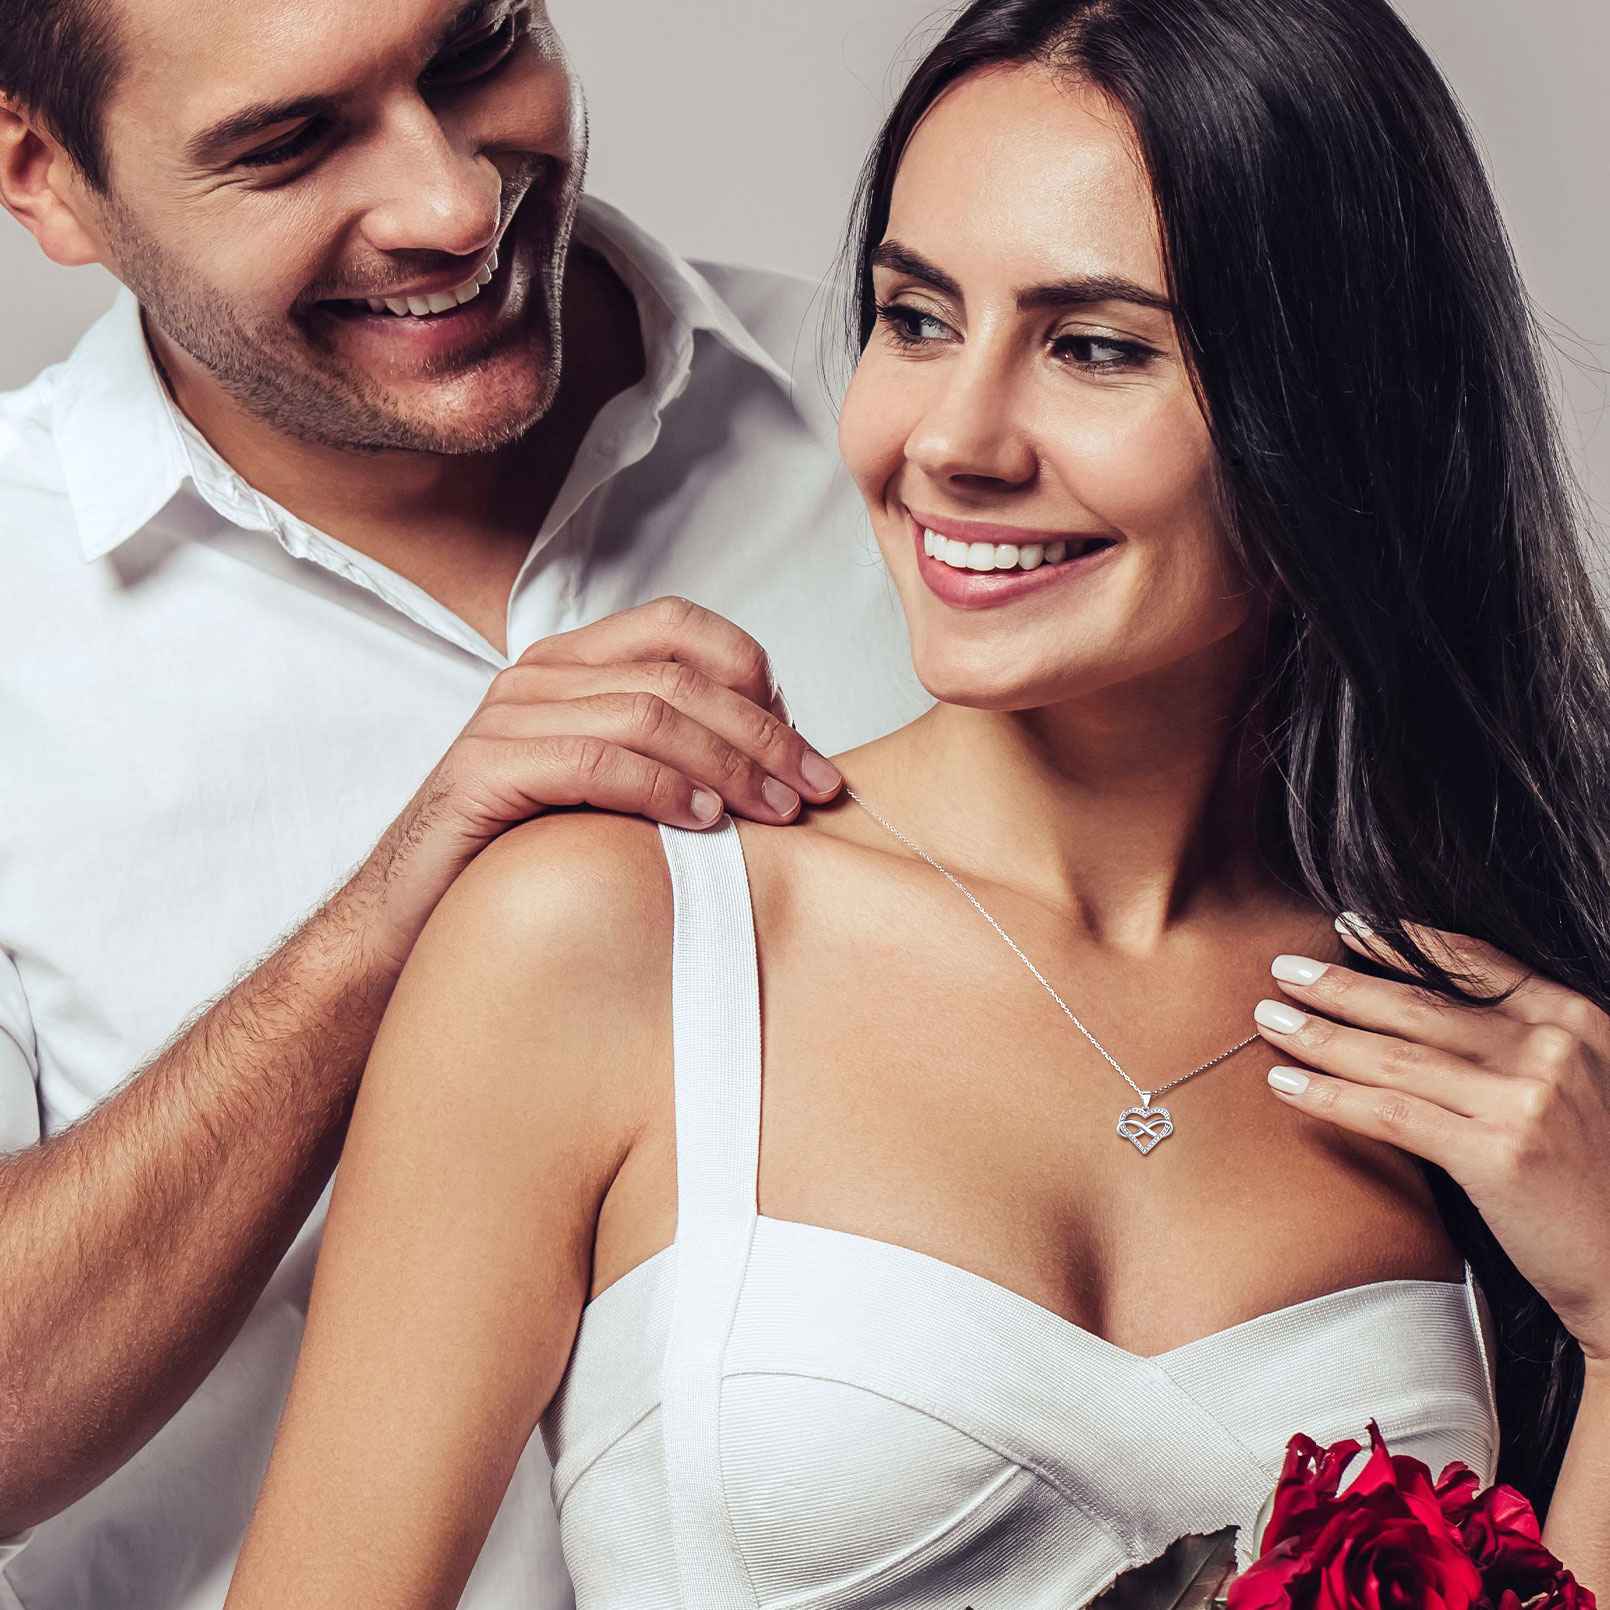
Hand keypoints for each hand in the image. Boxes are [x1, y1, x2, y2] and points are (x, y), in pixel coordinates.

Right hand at [349, 596, 841, 968]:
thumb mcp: (616, 791)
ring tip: (774, 813)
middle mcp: (538, 675)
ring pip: (646, 714)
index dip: (753, 670)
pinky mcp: (484, 768)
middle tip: (815, 789)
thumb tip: (779, 754)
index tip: (803, 742)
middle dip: (762, 733)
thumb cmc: (528, 857)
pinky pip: (595, 762)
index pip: (679, 625)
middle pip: (677, 676)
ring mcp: (507, 716)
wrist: (415, 918)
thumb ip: (675, 755)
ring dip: (727, 764)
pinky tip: (706, 823)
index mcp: (573, 664)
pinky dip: (661, 788)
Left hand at [1252, 916, 1609, 1362]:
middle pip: (1420, 1006)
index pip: (1475, 963)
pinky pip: (1391, 1113)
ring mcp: (1525, 1099)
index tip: (1349, 925)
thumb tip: (1422, 1012)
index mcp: (1577, 1020)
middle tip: (1283, 968)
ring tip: (1268, 1018)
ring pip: (1394, 1056)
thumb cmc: (1599, 1180)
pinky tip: (1284, 1084)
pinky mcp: (1497, 1153)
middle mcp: (1553, 1049)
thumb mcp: (1584, 1085)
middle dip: (1341, 984)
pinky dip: (1329, 1096)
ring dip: (1320, 1034)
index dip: (1403, 943)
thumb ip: (1522, 1044)